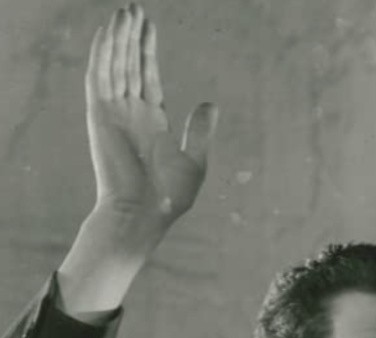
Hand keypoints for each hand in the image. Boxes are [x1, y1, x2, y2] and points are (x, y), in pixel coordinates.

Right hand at [86, 3, 215, 236]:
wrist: (145, 213)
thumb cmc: (169, 196)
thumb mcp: (194, 159)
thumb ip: (200, 130)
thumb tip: (210, 102)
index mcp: (151, 121)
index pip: (146, 76)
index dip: (146, 50)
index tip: (148, 26)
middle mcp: (130, 113)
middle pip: (129, 64)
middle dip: (131, 36)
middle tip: (134, 7)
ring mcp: (114, 112)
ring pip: (114, 65)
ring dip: (118, 38)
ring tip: (125, 11)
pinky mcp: (101, 115)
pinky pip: (100, 77)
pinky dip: (103, 54)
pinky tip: (109, 32)